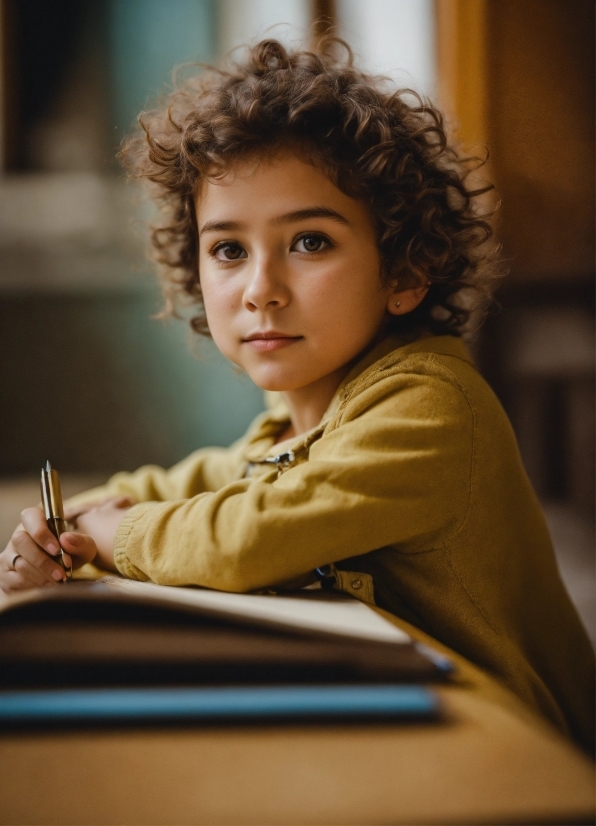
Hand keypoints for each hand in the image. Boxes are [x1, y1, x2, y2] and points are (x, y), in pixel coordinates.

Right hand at [0, 496, 135, 593]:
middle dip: (43, 560)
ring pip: (19, 563)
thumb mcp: (84, 547)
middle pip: (21, 541)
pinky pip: (15, 580)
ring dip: (41, 575)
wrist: (64, 575)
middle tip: (61, 573)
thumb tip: (66, 539)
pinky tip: (48, 587)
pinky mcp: (7, 575)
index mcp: (36, 521)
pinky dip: (34, 585)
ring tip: (58, 581)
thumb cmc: (73, 554)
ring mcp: (10, 555)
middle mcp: (19, 536)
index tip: (57, 549)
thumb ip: (80, 541)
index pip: (30, 516)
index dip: (41, 532)